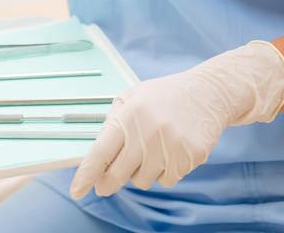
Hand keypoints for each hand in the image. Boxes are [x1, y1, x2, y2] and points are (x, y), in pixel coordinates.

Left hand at [70, 40, 283, 198]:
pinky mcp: (187, 158)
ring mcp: (169, 146)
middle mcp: (148, 131)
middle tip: (107, 184)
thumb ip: (112, 123)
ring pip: (142, 181)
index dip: (86, 174)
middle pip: (118, 175)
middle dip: (109, 182)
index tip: (77, 191)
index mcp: (130, 114)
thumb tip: (93, 157)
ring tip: (153, 148)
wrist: (207, 93)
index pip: (101, 151)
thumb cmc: (164, 96)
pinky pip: (166, 181)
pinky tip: (172, 151)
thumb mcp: (133, 97)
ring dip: (142, 171)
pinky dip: (165, 171)